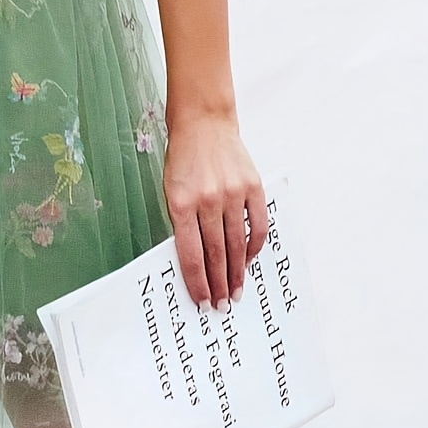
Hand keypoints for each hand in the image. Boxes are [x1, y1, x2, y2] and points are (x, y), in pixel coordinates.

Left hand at [161, 114, 266, 311]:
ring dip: (237, 272)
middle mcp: (208, 200)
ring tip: (237, 292)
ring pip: (237, 244)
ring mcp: (232, 193)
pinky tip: (250, 260)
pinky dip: (254, 246)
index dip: (197, 282)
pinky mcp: (252, 187)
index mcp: (181, 202)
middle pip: (215, 254)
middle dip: (219, 284)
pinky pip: (257, 225)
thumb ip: (182, 222)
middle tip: (222, 305)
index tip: (202, 300)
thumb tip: (195, 261)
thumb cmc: (183, 158)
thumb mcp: (170, 189)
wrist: (203, 122)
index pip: (190, 254)